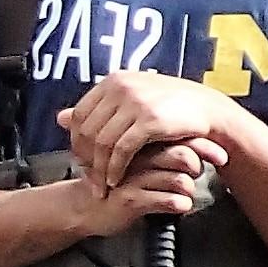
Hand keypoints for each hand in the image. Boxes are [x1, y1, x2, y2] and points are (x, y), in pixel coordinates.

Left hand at [59, 70, 251, 196]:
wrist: (208, 109)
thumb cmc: (169, 107)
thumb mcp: (131, 101)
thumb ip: (98, 110)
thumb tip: (59, 118)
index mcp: (113, 81)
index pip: (79, 114)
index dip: (76, 142)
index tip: (81, 162)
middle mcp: (120, 87)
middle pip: (86, 130)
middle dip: (84, 159)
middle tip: (88, 179)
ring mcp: (135, 102)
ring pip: (101, 142)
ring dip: (98, 169)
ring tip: (101, 185)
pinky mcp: (149, 121)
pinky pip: (121, 151)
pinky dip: (114, 169)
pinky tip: (115, 181)